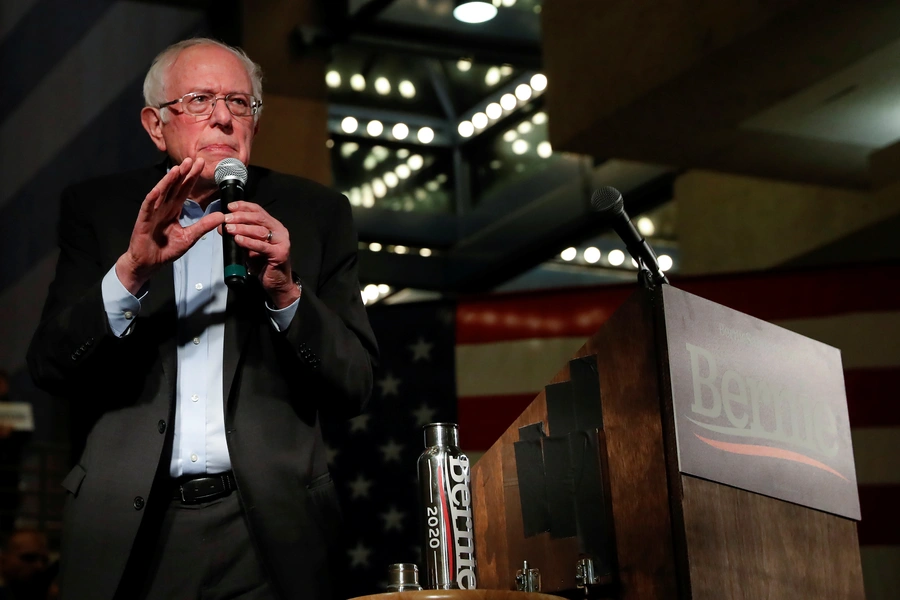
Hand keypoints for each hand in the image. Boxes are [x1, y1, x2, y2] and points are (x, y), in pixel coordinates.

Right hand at [115, 157, 224, 294]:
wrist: (149, 263)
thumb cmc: (166, 250)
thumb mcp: (190, 237)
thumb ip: (204, 226)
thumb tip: (221, 216)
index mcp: (174, 210)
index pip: (184, 190)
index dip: (192, 177)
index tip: (201, 165)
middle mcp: (163, 207)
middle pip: (175, 187)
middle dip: (184, 173)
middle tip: (193, 159)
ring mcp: (153, 212)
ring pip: (161, 193)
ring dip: (169, 180)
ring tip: (178, 168)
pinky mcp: (143, 221)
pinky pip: (148, 207)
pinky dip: (152, 198)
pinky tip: (158, 189)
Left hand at [224, 201, 298, 308]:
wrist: (276, 282)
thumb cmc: (263, 263)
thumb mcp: (248, 246)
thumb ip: (238, 235)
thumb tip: (222, 226)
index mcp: (273, 225)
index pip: (258, 211)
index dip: (244, 206)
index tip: (229, 206)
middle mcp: (279, 231)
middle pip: (259, 218)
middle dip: (241, 217)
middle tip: (226, 218)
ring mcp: (281, 242)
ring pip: (260, 231)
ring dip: (243, 229)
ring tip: (229, 229)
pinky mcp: (280, 253)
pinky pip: (262, 246)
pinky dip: (249, 242)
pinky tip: (238, 240)